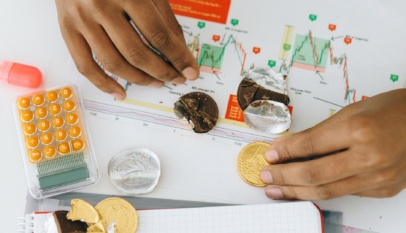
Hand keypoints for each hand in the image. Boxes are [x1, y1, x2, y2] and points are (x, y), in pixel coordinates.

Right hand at [55, 0, 198, 99]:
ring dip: (138, 79)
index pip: (158, 35)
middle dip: (161, 71)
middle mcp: (101, 6)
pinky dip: (103, 84)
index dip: (177, 57)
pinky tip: (120, 92)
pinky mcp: (67, 30)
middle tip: (176, 79)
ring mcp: (81, 19)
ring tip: (155, 83)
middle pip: (136, 52)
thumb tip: (180, 53)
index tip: (190, 72)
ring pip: (113, 62)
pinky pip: (85, 65)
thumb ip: (165, 19)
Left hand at [260, 89, 405, 199]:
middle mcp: (370, 157)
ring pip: (328, 191)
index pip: (310, 146)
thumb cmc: (391, 110)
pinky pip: (346, 193)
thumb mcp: (351, 111)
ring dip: (297, 192)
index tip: (270, 154)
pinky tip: (305, 190)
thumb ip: (319, 132)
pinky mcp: (385, 189)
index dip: (285, 153)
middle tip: (266, 176)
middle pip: (314, 175)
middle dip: (284, 177)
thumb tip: (288, 147)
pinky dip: (322, 191)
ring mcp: (379, 177)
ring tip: (277, 190)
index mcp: (359, 130)